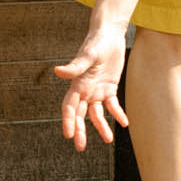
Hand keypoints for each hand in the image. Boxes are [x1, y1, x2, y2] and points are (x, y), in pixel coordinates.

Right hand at [53, 28, 130, 151]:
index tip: (69, 135)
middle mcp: (85, 90)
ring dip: (101, 126)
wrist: (110, 34)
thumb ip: (75, 66)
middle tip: (80, 147)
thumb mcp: (88, 55)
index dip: (68, 121)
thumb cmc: (97, 43)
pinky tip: (124, 123)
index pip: (69, 106)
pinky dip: (117, 114)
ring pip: (96, 113)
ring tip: (108, 139)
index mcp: (77, 84)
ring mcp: (96, 90)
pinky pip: (112, 105)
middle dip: (80, 131)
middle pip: (80, 114)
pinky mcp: (109, 87)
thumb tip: (57, 71)